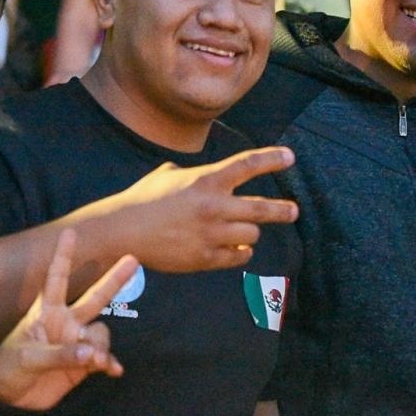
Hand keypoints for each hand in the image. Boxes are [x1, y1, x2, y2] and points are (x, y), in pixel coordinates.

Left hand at [0, 229, 138, 410]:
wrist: (11, 396)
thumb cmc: (9, 368)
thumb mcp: (29, 359)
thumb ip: (61, 355)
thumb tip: (92, 354)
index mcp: (47, 312)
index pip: (56, 279)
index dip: (63, 255)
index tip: (69, 232)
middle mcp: (65, 322)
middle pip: (95, 297)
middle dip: (114, 279)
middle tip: (133, 259)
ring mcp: (76, 342)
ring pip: (101, 334)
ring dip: (101, 347)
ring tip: (95, 362)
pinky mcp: (83, 363)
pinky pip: (104, 358)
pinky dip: (109, 363)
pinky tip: (113, 371)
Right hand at [98, 146, 299, 271]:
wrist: (123, 232)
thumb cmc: (143, 200)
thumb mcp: (167, 175)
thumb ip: (192, 174)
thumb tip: (198, 175)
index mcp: (205, 181)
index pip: (247, 165)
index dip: (272, 159)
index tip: (290, 156)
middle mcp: (213, 207)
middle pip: (261, 210)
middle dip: (282, 210)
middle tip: (293, 211)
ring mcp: (211, 234)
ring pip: (252, 235)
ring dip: (249, 233)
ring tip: (243, 232)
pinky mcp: (205, 258)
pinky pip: (238, 257)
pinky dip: (241, 253)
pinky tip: (238, 249)